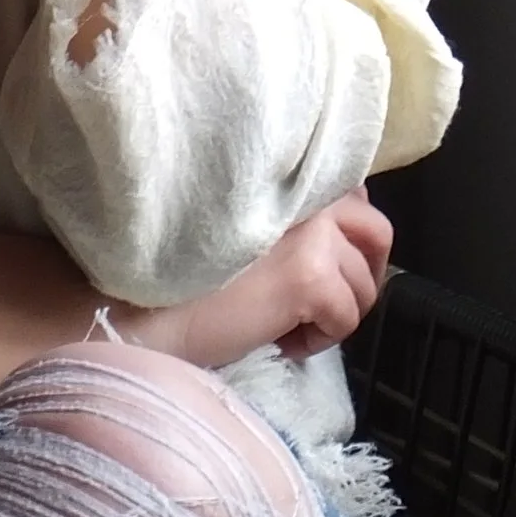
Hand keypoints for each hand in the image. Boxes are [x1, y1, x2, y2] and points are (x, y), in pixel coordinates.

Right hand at [119, 194, 393, 369]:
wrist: (138, 309)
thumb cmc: (174, 276)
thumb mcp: (240, 229)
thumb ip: (286, 220)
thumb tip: (331, 247)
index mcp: (286, 175)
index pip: (353, 194)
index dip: (345, 236)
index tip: (322, 267)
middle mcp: (305, 192)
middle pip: (377, 230)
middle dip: (361, 271)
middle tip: (324, 301)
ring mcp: (312, 232)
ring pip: (364, 283)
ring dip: (335, 310)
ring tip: (286, 323)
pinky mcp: (309, 276)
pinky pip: (347, 317)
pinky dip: (320, 339)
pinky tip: (279, 340)